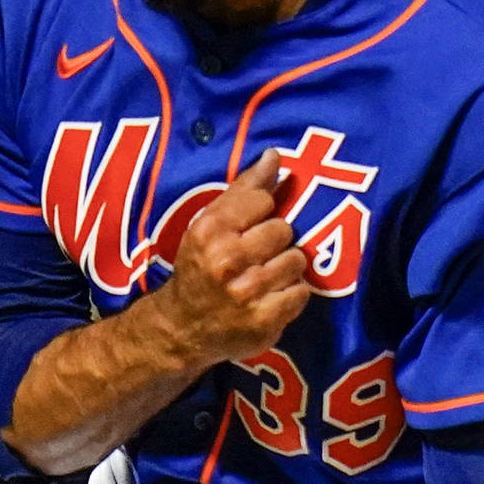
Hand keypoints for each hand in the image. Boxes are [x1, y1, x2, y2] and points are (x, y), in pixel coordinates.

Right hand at [155, 150, 309, 368]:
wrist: (182, 328)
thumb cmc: (201, 268)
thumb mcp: (210, 224)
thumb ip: (244, 190)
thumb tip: (274, 156)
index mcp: (210, 230)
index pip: (262, 200)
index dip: (263, 212)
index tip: (250, 226)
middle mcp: (227, 260)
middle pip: (284, 230)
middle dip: (275, 242)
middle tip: (257, 256)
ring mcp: (248, 292)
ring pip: (296, 260)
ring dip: (286, 268)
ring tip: (265, 278)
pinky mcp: (265, 319)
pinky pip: (301, 292)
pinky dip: (291, 294)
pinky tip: (271, 298)